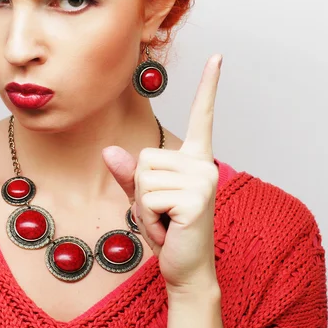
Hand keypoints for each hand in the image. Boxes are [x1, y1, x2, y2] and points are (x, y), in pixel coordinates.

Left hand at [102, 54, 222, 291]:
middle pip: (144, 157)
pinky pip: (147, 197)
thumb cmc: (167, 231)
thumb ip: (128, 174)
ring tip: (165, 222)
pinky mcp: (196, 196)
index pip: (202, 117)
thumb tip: (109, 150)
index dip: (209, 86)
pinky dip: (148, 219)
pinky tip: (169, 229)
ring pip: (142, 177)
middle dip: (140, 191)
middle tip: (161, 214)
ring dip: (143, 206)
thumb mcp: (143, 200)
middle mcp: (203, 164)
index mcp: (195, 160)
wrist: (185, 270)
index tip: (218, 56)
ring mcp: (202, 179)